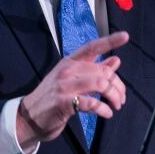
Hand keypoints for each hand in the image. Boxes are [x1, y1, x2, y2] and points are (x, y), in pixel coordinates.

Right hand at [16, 31, 128, 151]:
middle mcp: (67, 70)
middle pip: (103, 71)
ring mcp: (64, 86)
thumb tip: (116, 60)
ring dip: (113, 96)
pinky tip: (106, 113)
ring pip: (100, 84)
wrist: (29, 117)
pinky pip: (91, 103)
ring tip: (116, 106)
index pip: (92, 47)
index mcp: (70, 62)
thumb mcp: (72, 80)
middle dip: (117, 86)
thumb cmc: (54, 98)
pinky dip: (103, 109)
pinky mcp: (64, 103)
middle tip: (121, 99)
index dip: (110, 41)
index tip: (125, 36)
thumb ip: (94, 70)